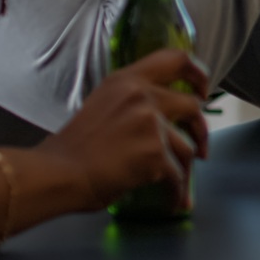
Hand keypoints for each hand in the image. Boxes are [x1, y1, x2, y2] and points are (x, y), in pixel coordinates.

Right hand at [39, 49, 210, 209]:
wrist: (57, 174)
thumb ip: (130, 103)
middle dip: (201, 130)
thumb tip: (157, 118)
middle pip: (192, 106)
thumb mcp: (101, 105)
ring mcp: (150, 124)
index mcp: (126, 81)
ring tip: (179, 185)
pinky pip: (177, 175)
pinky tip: (172, 200)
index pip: (174, 59)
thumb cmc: (72, 149)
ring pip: (187, 146)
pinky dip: (177, 191)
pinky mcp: (155, 153)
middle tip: (200, 146)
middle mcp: (142, 96)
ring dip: (187, 170)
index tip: (203, 90)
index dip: (197, 73)